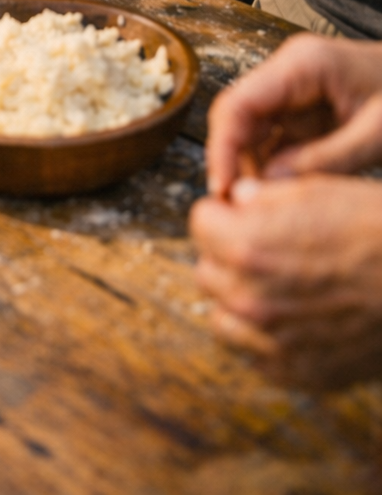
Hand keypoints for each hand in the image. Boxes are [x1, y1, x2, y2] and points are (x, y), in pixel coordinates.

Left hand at [190, 174, 381, 388]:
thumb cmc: (379, 233)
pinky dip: (263, 336)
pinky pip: (254, 354)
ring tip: (273, 282)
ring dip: (237, 297)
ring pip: (222, 316)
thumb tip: (236, 198)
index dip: (223, 213)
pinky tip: (291, 315)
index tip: (240, 213)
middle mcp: (251, 300)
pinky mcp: (298, 372)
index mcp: (247, 248)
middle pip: (206, 268)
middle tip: (261, 244)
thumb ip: (262, 196)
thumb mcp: (316, 190)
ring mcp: (273, 342)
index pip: (200, 222)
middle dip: (227, 253)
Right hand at [205, 34, 381, 196]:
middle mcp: (288, 75)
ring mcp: (294, 94)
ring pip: (251, 134)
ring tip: (264, 213)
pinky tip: (283, 201)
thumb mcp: (378, 134)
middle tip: (239, 211)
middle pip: (238, 119)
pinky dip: (274, 173)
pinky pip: (275, 144)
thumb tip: (268, 187)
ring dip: (253, 172)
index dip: (222, 148)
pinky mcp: (304, 115)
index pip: (238, 104)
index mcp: (302, 66)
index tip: (222, 190)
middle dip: (233, 164)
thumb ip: (326, 160)